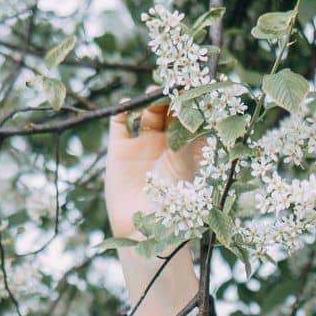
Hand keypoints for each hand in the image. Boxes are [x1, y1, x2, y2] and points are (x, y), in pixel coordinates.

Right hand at [105, 101, 205, 240]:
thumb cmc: (171, 208)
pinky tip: (127, 104)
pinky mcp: (120, 150)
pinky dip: (123, 110)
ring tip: (154, 91)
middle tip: (174, 83)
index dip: (192, 104)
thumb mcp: (182, 172)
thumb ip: (184, 141)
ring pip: (148, 113)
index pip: (191, 121)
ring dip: (151, 100)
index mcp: (186, 153)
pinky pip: (121, 123)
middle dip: (172, 97)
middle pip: (170, 113)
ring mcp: (143, 147)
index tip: (196, 87)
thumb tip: (191, 110)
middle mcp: (166, 147)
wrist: (142, 232)